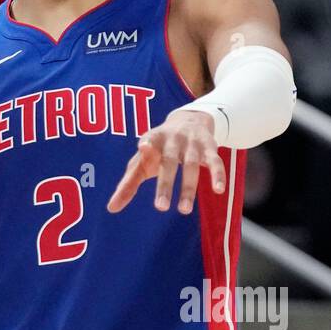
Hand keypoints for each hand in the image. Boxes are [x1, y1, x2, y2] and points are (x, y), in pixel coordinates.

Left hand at [106, 111, 226, 214]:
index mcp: (153, 139)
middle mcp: (173, 139)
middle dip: (165, 184)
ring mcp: (192, 143)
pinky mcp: (210, 147)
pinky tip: (219, 190)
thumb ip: (128, 184)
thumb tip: (111, 208)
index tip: (143, 147)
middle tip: (160, 207)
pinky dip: (218, 174)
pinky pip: (215, 162)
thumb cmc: (158, 148)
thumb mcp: (143, 161)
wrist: (188, 119)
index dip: (147, 144)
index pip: (148, 141)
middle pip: (169, 162)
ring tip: (184, 210)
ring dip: (188, 188)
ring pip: (191, 165)